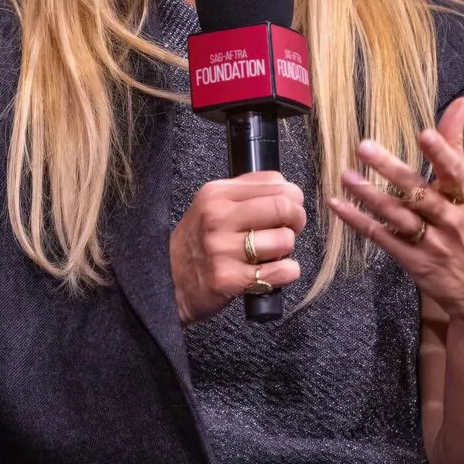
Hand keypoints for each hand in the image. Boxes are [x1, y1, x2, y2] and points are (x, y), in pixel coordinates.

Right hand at [169, 171, 305, 325]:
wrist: (166, 281)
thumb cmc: (197, 243)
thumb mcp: (211, 206)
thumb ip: (246, 193)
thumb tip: (288, 190)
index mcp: (216, 193)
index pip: (274, 182)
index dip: (292, 197)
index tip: (290, 209)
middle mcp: (218, 217)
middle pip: (282, 207)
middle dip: (297, 220)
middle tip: (291, 229)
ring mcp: (222, 248)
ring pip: (284, 240)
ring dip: (288, 250)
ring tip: (272, 254)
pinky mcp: (228, 278)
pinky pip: (279, 271)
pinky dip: (287, 272)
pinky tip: (274, 272)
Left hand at [328, 96, 463, 323]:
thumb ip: (457, 147)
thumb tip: (463, 102)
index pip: (456, 172)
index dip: (441, 153)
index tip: (424, 133)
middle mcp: (452, 220)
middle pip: (419, 192)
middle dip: (392, 170)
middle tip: (364, 146)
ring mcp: (433, 244)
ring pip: (397, 216)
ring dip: (369, 195)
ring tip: (345, 175)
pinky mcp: (415, 263)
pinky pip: (382, 238)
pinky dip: (359, 221)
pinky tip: (338, 204)